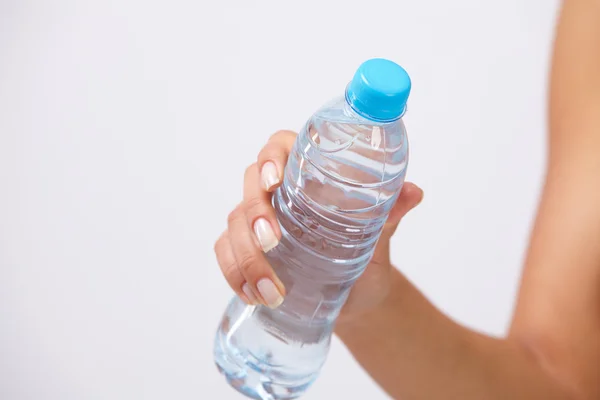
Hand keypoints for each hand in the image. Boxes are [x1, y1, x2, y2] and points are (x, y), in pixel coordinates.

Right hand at [214, 130, 423, 323]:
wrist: (357, 301)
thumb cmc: (367, 260)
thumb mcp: (379, 238)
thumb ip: (389, 214)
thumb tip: (414, 193)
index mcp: (307, 177)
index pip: (279, 147)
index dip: (270, 158)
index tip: (275, 181)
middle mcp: (279, 195)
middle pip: (249, 185)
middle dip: (255, 213)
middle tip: (272, 241)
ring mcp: (258, 222)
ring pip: (234, 223)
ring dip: (246, 257)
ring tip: (272, 290)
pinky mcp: (247, 251)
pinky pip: (225, 253)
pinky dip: (234, 274)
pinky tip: (252, 295)